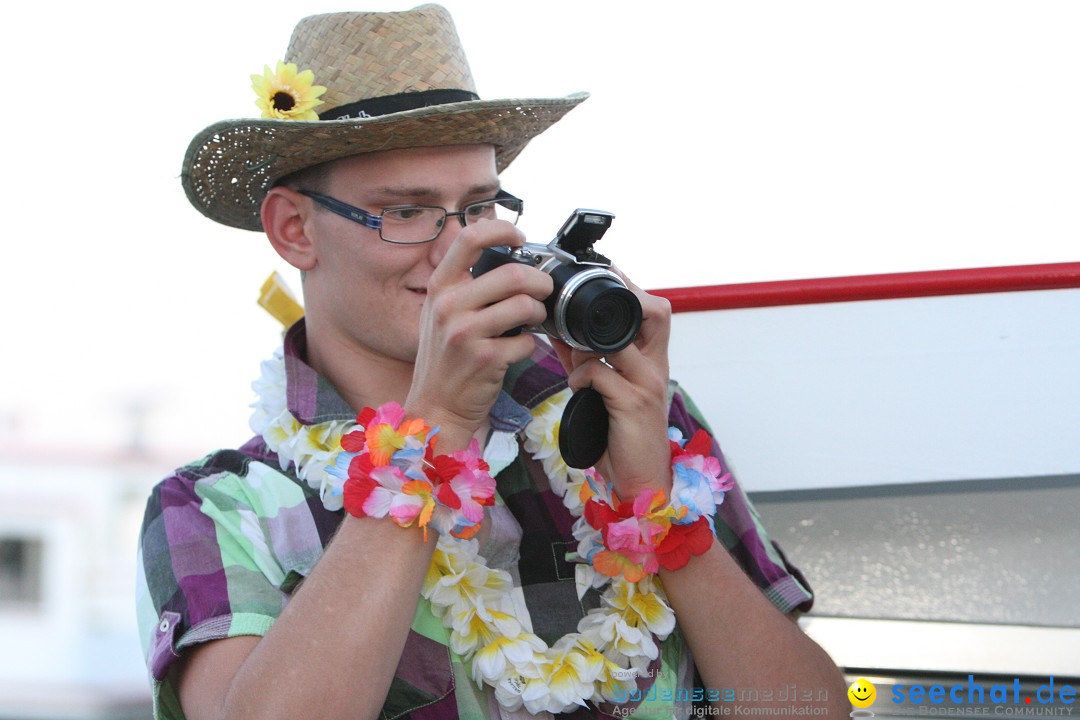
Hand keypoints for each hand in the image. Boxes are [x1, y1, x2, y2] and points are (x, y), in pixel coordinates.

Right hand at [405, 221, 552, 450]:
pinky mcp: (485, 359)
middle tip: (544, 289)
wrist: (436, 408)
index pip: (469, 238)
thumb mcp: (442, 315)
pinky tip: (517, 349)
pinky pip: (526, 341)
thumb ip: (466, 287)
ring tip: (533, 320)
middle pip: (512, 273)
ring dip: (538, 312)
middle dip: (539, 281)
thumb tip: (510, 261)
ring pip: (525, 305)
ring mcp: (465, 333)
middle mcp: (448, 306)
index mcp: (439, 288)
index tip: (519, 237)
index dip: (501, 230)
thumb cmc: (446, 360)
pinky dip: (529, 345)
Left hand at [550, 270, 672, 500]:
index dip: (632, 290)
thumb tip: (558, 333)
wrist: (640, 479)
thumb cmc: (621, 435)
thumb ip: (585, 360)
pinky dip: (581, 375)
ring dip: (587, 345)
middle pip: (657, 311)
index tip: (603, 280)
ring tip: (574, 358)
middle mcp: (657, 366)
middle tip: (586, 311)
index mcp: (653, 360)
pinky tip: (575, 389)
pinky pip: (601, 373)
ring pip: (618, 341)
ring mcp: (648, 383)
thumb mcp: (602, 389)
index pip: (655, 311)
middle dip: (623, 300)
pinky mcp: (633, 403)